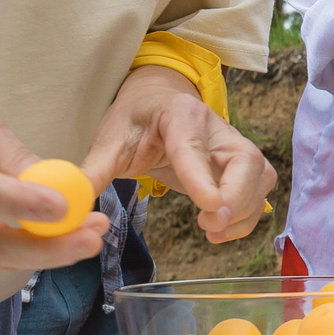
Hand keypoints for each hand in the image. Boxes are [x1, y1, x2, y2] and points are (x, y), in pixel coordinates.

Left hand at [82, 66, 277, 244]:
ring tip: (211, 230)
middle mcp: (216, 127)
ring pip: (259, 177)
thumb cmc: (134, 120)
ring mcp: (234, 145)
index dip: (203, 177)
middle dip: (235, 198)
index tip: (209, 207)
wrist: (157, 103)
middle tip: (209, 225)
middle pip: (246, 162)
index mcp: (179, 115)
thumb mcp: (109, 140)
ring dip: (242, 210)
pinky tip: (218, 229)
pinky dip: (245, 216)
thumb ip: (94, 170)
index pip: (194, 147)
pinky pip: (258, 191)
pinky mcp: (242, 165)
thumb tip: (74, 202)